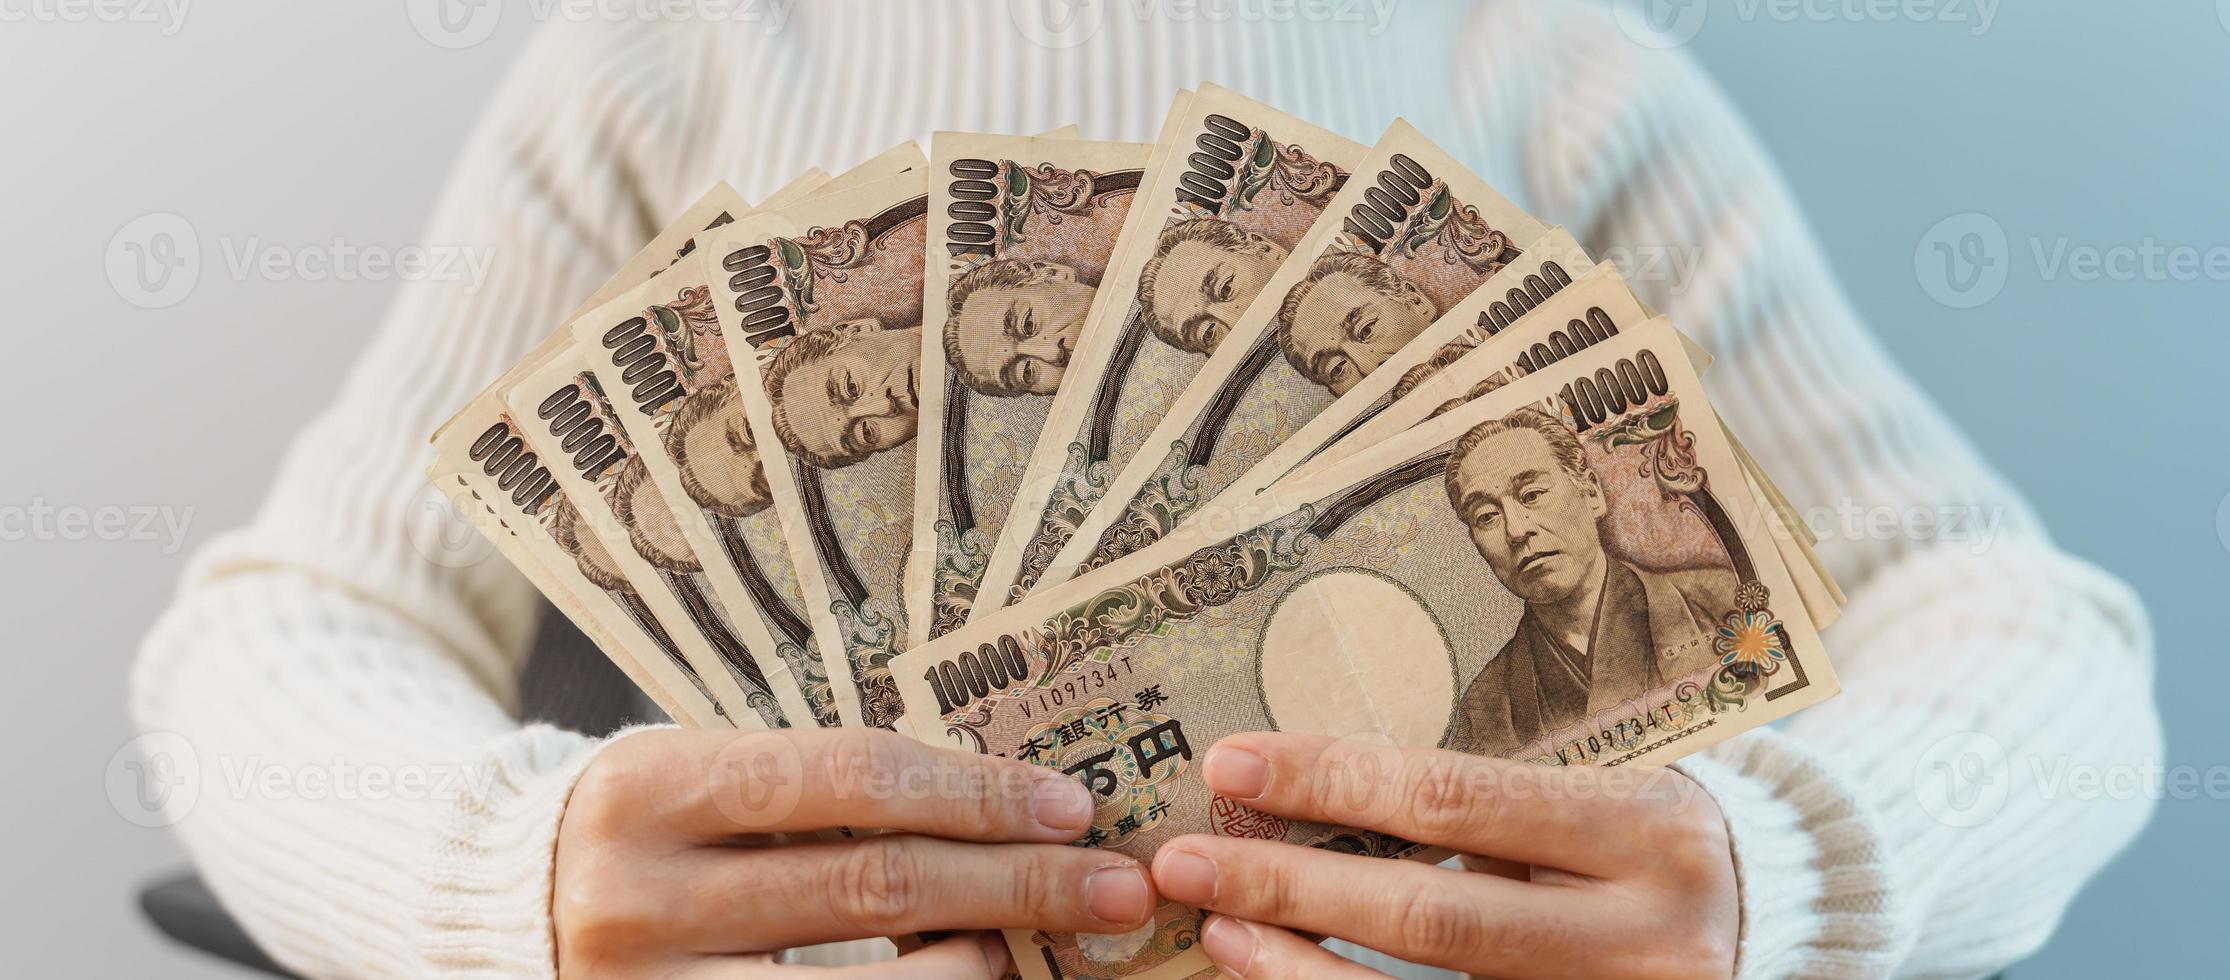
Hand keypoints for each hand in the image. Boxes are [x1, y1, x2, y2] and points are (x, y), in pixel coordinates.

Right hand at [553, 728, 1156, 976]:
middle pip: (872, 885)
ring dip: (975, 968)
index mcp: (653, 785)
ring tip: (1037, 947)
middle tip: (1117, 885)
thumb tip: (1004, 804)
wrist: (501, 906)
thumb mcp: (704, 772)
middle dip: (1015, 885)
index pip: (849, 777)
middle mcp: (639, 896)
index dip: (974, 790)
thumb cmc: (649, 824)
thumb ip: (822, 785)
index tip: (1070, 803)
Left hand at [1149, 733, 1737, 978]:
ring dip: (1301, 973)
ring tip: (1220, 934)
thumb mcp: (1597, 799)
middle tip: (1184, 863)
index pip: (1456, 799)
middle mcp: (1641, 938)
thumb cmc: (1653, 845)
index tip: (1229, 765)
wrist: (1780, 929)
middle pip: (1432, 917)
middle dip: (1290, 887)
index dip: (1332, 781)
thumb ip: (1481, 806)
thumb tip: (1308, 795)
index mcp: (1644, 830)